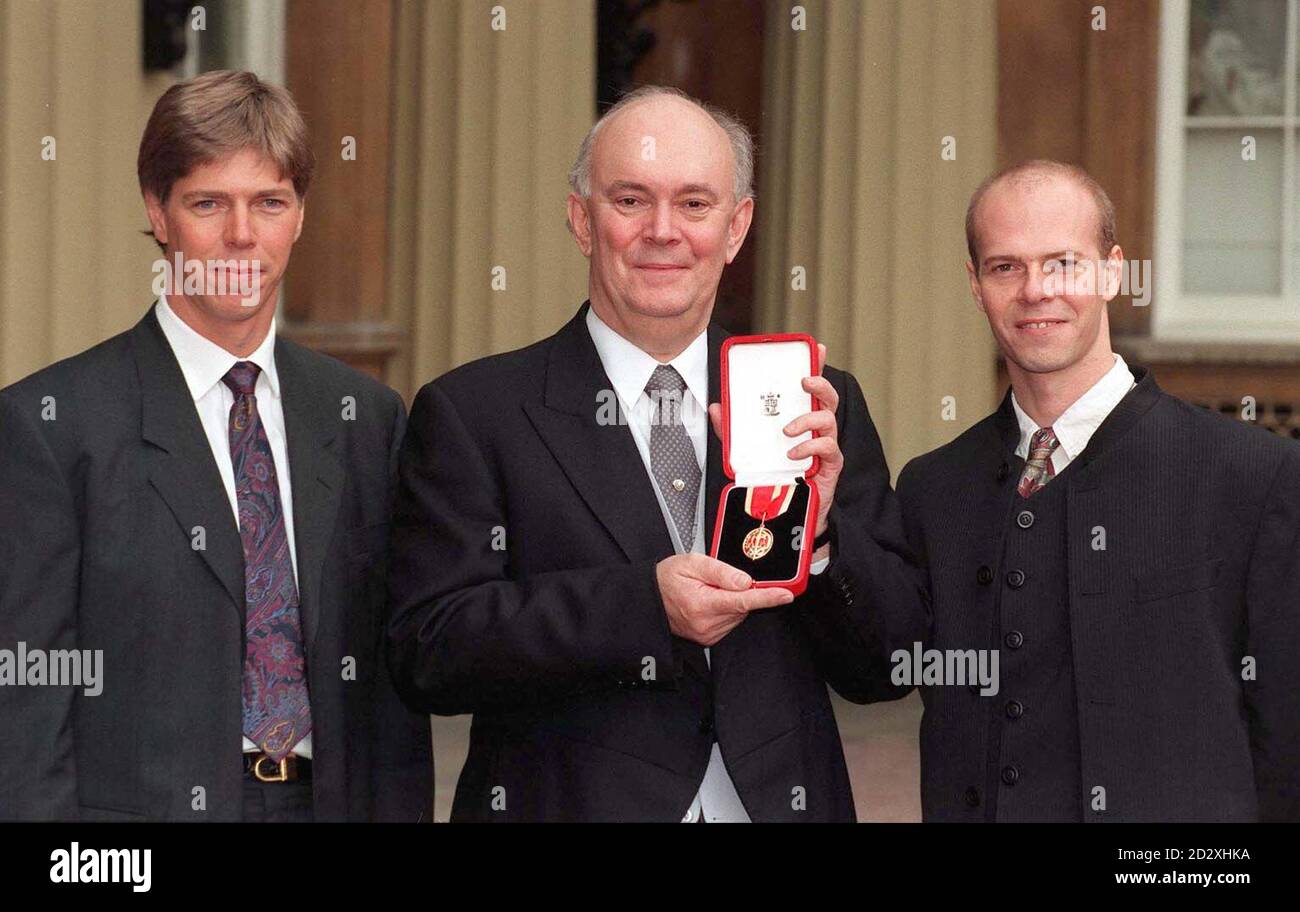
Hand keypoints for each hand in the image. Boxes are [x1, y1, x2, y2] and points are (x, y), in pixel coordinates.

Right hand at [656, 553, 794, 645]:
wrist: (649, 598)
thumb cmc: (668, 578)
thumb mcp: (692, 563)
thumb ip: (721, 571)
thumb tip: (745, 581)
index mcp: (702, 604)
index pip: (743, 601)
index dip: (767, 597)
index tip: (785, 594)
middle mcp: (706, 624)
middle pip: (742, 607)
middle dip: (739, 591)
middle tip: (716, 581)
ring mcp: (707, 634)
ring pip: (738, 615)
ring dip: (732, 601)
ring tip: (708, 591)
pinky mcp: (708, 639)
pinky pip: (730, 622)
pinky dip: (726, 610)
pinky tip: (709, 602)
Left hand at [709, 343, 841, 560]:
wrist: (783, 513)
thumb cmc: (771, 476)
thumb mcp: (745, 448)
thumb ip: (731, 429)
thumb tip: (715, 407)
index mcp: (799, 418)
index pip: (810, 388)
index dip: (817, 366)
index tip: (818, 349)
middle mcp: (815, 429)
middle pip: (828, 398)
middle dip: (820, 385)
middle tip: (804, 382)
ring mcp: (824, 446)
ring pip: (829, 420)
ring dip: (808, 420)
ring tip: (787, 431)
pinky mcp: (829, 466)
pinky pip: (828, 449)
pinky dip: (810, 448)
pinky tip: (793, 453)